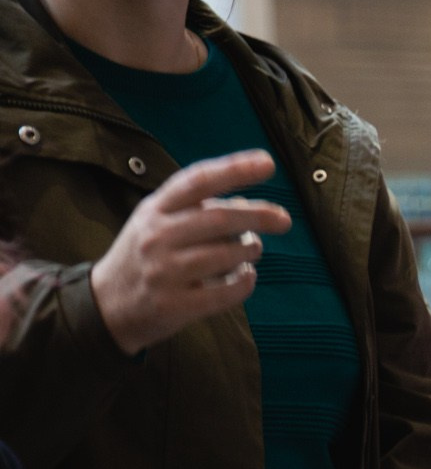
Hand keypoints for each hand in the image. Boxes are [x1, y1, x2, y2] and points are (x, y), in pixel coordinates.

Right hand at [89, 151, 289, 355]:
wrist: (106, 304)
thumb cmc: (145, 256)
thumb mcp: (157, 222)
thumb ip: (196, 210)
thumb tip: (248, 204)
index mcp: (155, 209)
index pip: (197, 181)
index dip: (235, 169)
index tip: (268, 163)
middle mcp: (157, 236)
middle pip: (219, 219)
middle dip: (259, 216)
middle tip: (285, 220)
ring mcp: (164, 272)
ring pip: (225, 255)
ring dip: (250, 250)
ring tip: (254, 249)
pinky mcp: (174, 305)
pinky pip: (225, 292)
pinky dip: (245, 282)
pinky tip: (247, 276)